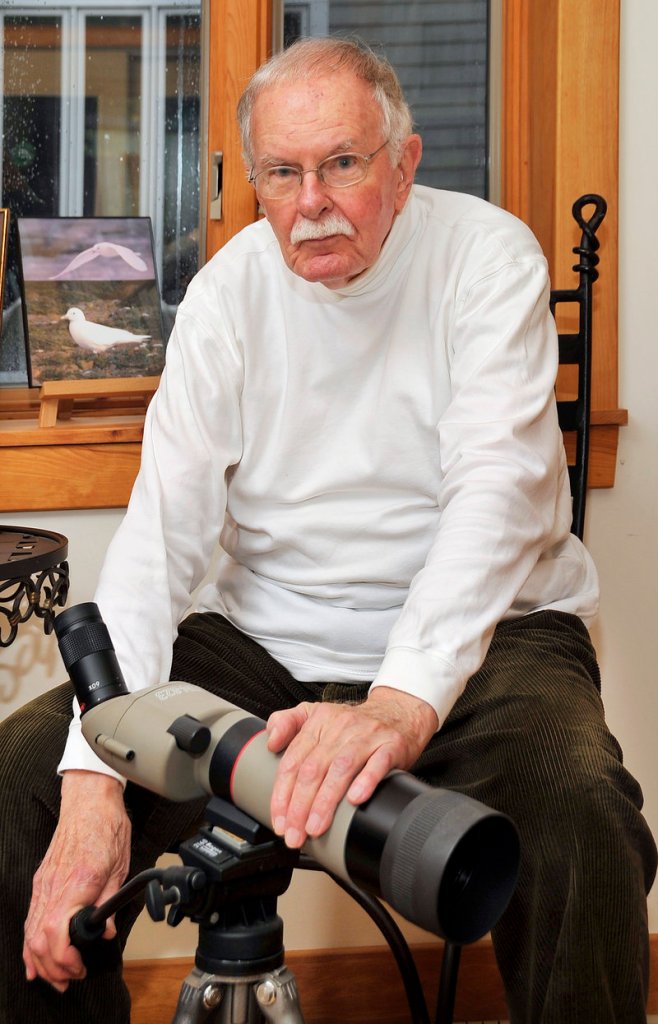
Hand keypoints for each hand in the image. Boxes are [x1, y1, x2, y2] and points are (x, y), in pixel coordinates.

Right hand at [23, 770, 130, 992]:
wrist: (89, 800)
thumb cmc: (107, 825)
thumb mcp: (121, 865)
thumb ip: (110, 902)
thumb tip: (105, 931)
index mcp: (78, 881)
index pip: (57, 931)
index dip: (65, 958)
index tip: (78, 966)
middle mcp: (55, 884)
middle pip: (39, 939)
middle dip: (53, 968)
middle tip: (71, 978)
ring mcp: (45, 883)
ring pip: (30, 932)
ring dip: (41, 961)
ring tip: (56, 977)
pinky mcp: (42, 880)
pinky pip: (31, 918)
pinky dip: (30, 943)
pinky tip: (35, 958)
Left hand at [266, 687, 437, 848]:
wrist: (399, 712)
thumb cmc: (355, 723)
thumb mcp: (316, 713)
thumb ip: (287, 722)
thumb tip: (270, 741)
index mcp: (319, 721)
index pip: (294, 760)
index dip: (283, 793)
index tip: (279, 820)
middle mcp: (341, 727)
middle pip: (314, 768)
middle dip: (300, 806)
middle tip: (294, 833)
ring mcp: (367, 736)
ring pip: (341, 768)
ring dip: (325, 801)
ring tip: (315, 827)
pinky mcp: (391, 745)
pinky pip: (378, 763)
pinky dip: (365, 782)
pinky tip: (355, 800)